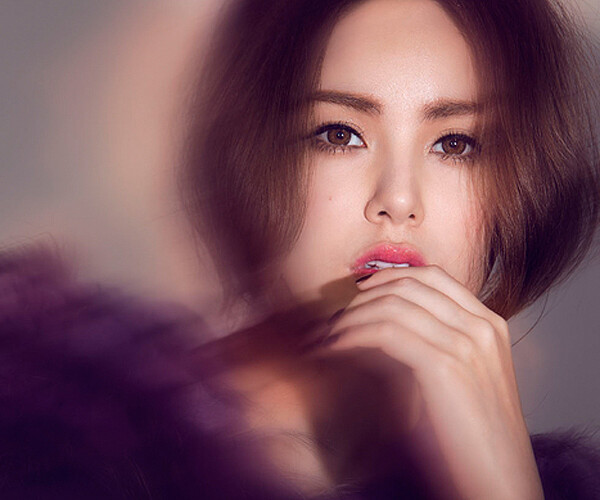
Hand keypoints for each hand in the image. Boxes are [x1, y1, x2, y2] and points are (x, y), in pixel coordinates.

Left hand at [325, 266, 543, 498]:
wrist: (500, 483)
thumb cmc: (475, 439)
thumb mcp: (464, 378)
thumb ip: (438, 344)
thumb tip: (388, 326)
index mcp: (489, 324)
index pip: (433, 276)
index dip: (391, 277)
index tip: (361, 292)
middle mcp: (481, 326)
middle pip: (410, 284)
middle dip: (365, 296)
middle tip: (337, 316)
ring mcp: (466, 343)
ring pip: (393, 305)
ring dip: (352, 317)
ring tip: (329, 335)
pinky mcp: (446, 365)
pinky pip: (386, 332)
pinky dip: (354, 336)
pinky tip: (336, 349)